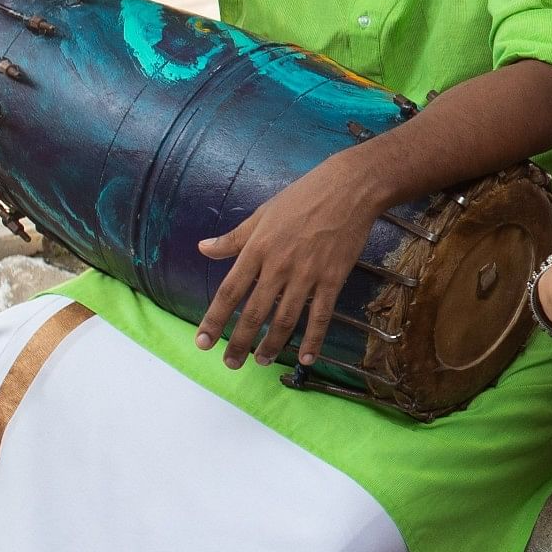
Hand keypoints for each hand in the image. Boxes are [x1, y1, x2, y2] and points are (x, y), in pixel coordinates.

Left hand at [193, 157, 390, 368]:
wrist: (348, 188)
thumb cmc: (303, 196)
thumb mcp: (262, 213)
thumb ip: (233, 238)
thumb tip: (202, 249)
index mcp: (257, 249)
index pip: (229, 291)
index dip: (215, 319)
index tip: (202, 342)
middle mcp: (278, 266)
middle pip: (254, 312)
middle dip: (240, 341)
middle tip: (231, 363)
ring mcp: (307, 274)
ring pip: (285, 319)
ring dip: (272, 344)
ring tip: (261, 362)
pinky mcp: (333, 279)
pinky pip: (321, 316)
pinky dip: (314, 339)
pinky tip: (305, 358)